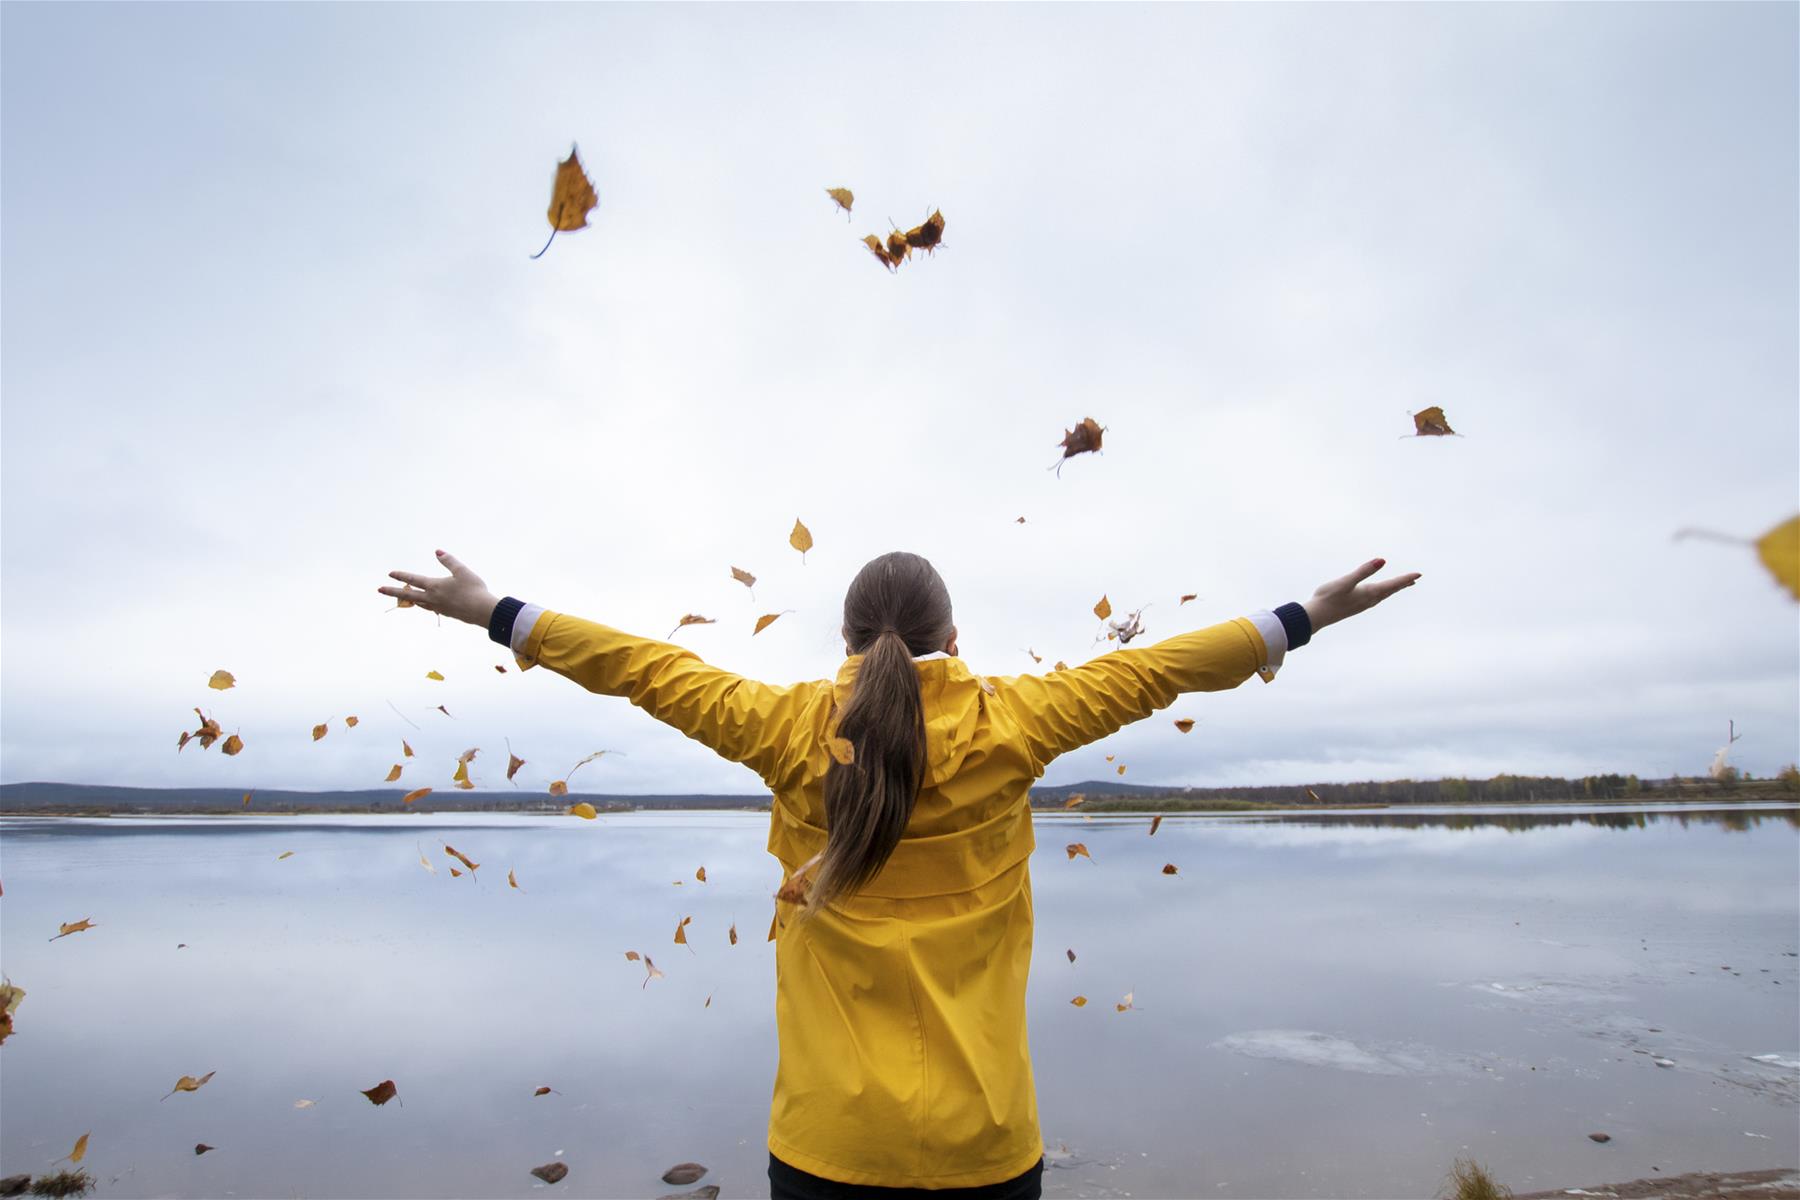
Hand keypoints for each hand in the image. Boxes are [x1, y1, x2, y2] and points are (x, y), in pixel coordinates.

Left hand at [378, 550, 499, 627]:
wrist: (482, 611)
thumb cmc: (474, 589)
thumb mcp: (462, 571)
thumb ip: (449, 561)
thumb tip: (437, 551)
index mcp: (435, 586)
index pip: (413, 580)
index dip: (401, 576)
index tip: (389, 574)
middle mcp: (432, 598)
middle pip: (408, 595)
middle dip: (392, 591)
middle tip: (379, 590)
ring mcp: (438, 608)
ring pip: (419, 603)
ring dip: (409, 599)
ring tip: (404, 597)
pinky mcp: (446, 613)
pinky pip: (429, 608)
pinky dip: (423, 604)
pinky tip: (426, 604)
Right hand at [1302, 558, 1419, 633]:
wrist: (1315, 616)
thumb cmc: (1328, 597)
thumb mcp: (1346, 581)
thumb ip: (1364, 570)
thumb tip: (1383, 560)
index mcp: (1369, 593)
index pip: (1392, 585)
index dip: (1405, 578)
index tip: (1418, 575)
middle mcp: (1368, 600)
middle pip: (1389, 591)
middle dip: (1401, 584)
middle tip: (1414, 580)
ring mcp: (1361, 605)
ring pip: (1382, 596)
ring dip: (1392, 590)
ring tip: (1399, 586)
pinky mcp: (1354, 607)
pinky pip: (1373, 599)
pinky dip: (1381, 594)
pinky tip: (1376, 594)